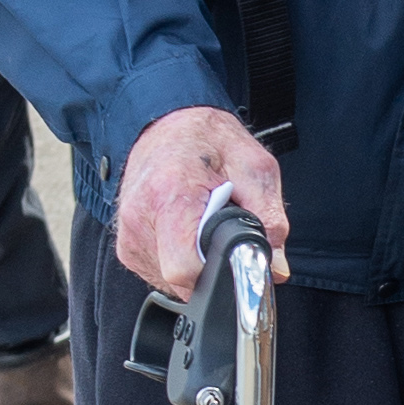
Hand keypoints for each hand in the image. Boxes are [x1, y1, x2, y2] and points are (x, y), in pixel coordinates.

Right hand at [116, 106, 290, 296]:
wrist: (167, 124)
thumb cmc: (209, 141)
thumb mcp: (255, 169)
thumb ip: (269, 220)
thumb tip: (276, 269)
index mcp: (169, 197)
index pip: (185, 269)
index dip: (216, 270)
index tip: (230, 253)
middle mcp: (140, 220)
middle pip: (181, 279)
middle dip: (210, 264)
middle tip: (219, 227)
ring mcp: (129, 237)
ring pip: (171, 281)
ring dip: (196, 261)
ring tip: (200, 222)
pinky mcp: (127, 248)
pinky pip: (161, 273)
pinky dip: (181, 258)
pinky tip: (185, 229)